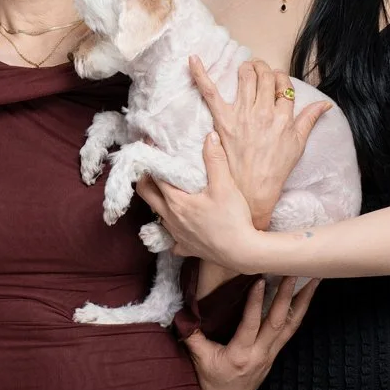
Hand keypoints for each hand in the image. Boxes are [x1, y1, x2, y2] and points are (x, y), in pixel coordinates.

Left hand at [136, 133, 257, 271]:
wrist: (243, 252)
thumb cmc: (232, 218)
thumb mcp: (225, 186)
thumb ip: (215, 160)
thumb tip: (209, 136)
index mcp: (176, 201)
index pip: (154, 177)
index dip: (152, 161)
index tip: (152, 149)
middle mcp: (170, 218)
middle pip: (147, 196)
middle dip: (146, 179)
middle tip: (153, 168)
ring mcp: (176, 235)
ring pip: (158, 215)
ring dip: (159, 202)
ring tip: (169, 192)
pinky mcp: (185, 248)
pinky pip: (172, 239)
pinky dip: (173, 230)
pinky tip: (182, 226)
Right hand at [183, 274, 318, 389]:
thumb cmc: (210, 380)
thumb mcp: (198, 359)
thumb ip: (192, 334)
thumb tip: (183, 312)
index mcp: (240, 355)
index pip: (251, 325)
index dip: (256, 303)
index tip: (260, 281)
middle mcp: (260, 354)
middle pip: (279, 323)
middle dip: (287, 297)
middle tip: (293, 274)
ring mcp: (270, 354)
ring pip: (292, 326)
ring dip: (303, 303)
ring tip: (313, 282)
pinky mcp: (274, 353)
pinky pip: (290, 331)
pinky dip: (298, 312)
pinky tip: (305, 298)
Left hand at [191, 56, 331, 228]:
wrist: (254, 190)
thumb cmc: (275, 169)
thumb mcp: (298, 144)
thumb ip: (309, 120)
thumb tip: (325, 104)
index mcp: (283, 116)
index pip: (283, 84)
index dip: (279, 78)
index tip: (276, 81)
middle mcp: (264, 111)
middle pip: (265, 75)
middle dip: (263, 68)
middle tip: (259, 70)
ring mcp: (243, 114)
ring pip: (245, 76)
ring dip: (246, 67)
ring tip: (245, 69)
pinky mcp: (223, 119)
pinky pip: (210, 91)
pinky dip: (200, 73)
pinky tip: (193, 59)